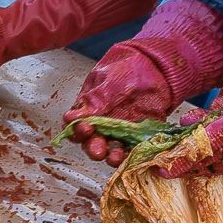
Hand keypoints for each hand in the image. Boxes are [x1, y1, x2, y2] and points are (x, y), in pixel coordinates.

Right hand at [63, 44, 181, 163]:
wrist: (152, 65)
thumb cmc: (124, 71)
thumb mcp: (105, 83)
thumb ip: (92, 102)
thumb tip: (70, 117)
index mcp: (88, 112)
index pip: (76, 129)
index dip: (77, 132)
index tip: (85, 129)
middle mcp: (103, 126)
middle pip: (93, 144)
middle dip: (94, 149)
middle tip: (98, 150)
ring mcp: (121, 133)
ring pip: (113, 151)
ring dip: (113, 157)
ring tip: (115, 157)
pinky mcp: (140, 137)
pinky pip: (136, 150)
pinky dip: (135, 155)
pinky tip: (135, 155)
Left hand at [150, 68, 222, 177]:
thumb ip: (212, 109)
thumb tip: (186, 124)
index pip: (204, 145)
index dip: (181, 157)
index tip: (162, 166)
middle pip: (208, 161)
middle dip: (183, 166)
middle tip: (161, 169)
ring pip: (220, 169)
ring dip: (197, 169)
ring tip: (178, 167)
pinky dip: (217, 166)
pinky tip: (202, 165)